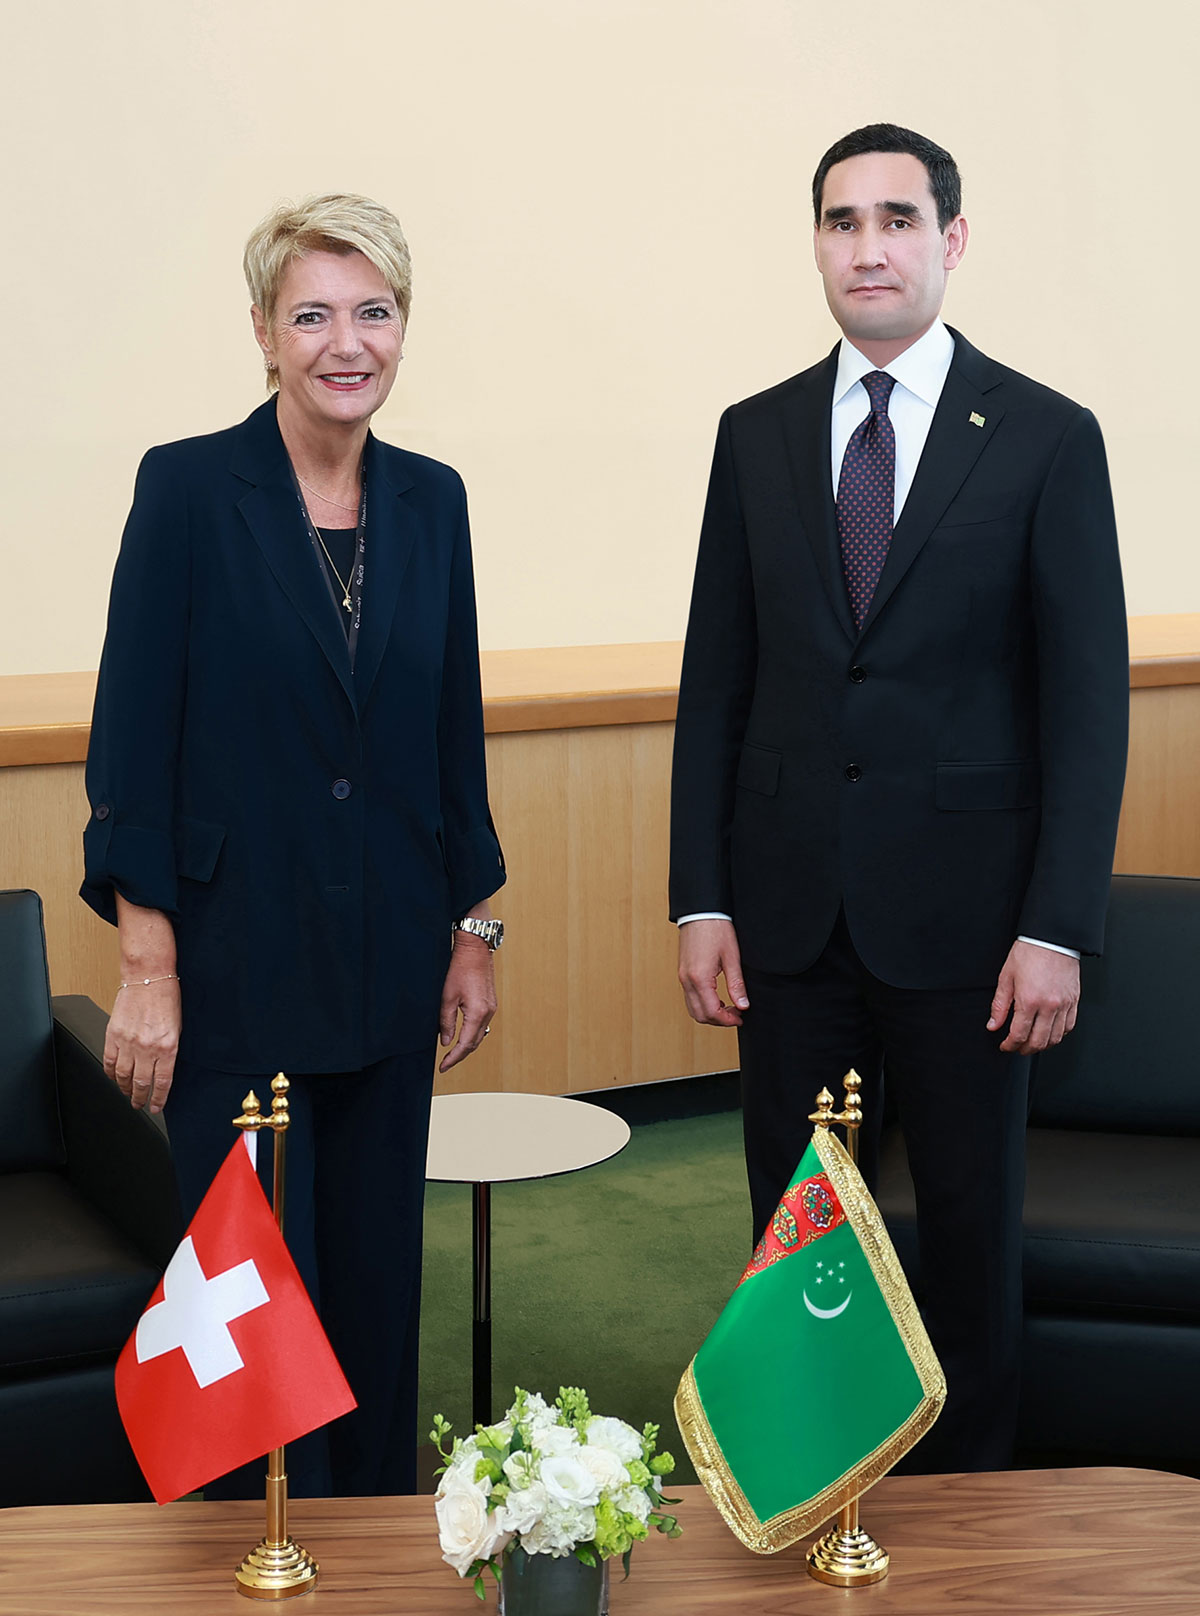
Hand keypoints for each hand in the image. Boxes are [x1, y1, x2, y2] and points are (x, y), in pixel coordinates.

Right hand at [103, 977, 180, 1113]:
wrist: (148, 977)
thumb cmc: (167, 997)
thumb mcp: (178, 1028)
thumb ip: (170, 1050)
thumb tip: (164, 1069)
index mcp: (168, 1047)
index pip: (162, 1082)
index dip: (158, 1099)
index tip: (156, 1107)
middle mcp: (147, 1047)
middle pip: (140, 1083)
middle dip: (140, 1098)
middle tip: (139, 1104)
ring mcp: (128, 1042)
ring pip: (122, 1076)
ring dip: (124, 1088)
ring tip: (126, 1094)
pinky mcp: (113, 1035)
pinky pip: (109, 1061)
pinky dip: (110, 1073)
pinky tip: (113, 1077)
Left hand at [438, 935, 497, 1071]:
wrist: (475, 950)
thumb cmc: (459, 969)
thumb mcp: (447, 997)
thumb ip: (446, 1022)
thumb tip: (446, 1042)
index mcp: (478, 1013)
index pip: (465, 1045)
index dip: (453, 1058)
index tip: (443, 1067)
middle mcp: (488, 1013)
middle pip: (474, 1043)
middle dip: (460, 1056)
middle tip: (445, 1064)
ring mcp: (491, 1008)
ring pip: (479, 1035)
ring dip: (466, 1046)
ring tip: (452, 1054)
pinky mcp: (490, 1003)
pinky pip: (482, 1026)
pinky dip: (472, 1035)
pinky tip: (462, 1036)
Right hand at [678, 918, 749, 1027]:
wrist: (700, 911)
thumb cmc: (716, 929)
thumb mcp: (731, 957)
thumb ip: (736, 984)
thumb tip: (743, 1005)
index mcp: (699, 978)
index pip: (712, 1012)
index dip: (727, 1020)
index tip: (740, 1018)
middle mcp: (687, 980)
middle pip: (699, 1015)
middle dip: (718, 1020)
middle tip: (736, 1015)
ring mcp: (682, 977)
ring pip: (692, 1008)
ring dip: (709, 1014)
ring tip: (728, 1007)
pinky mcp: (682, 972)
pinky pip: (689, 997)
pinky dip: (702, 1004)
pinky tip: (717, 998)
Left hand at [987, 940, 1079, 1053]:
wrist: (1052, 938)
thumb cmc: (1029, 953)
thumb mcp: (1006, 977)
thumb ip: (999, 1005)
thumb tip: (993, 1025)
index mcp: (1029, 1000)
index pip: (1019, 1034)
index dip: (1010, 1045)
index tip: (1005, 1046)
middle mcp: (1049, 1006)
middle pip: (1038, 1041)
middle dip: (1025, 1049)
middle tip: (1017, 1048)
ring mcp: (1064, 1005)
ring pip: (1056, 1038)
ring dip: (1042, 1045)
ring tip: (1032, 1043)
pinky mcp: (1074, 1001)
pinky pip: (1069, 1026)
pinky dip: (1059, 1035)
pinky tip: (1049, 1033)